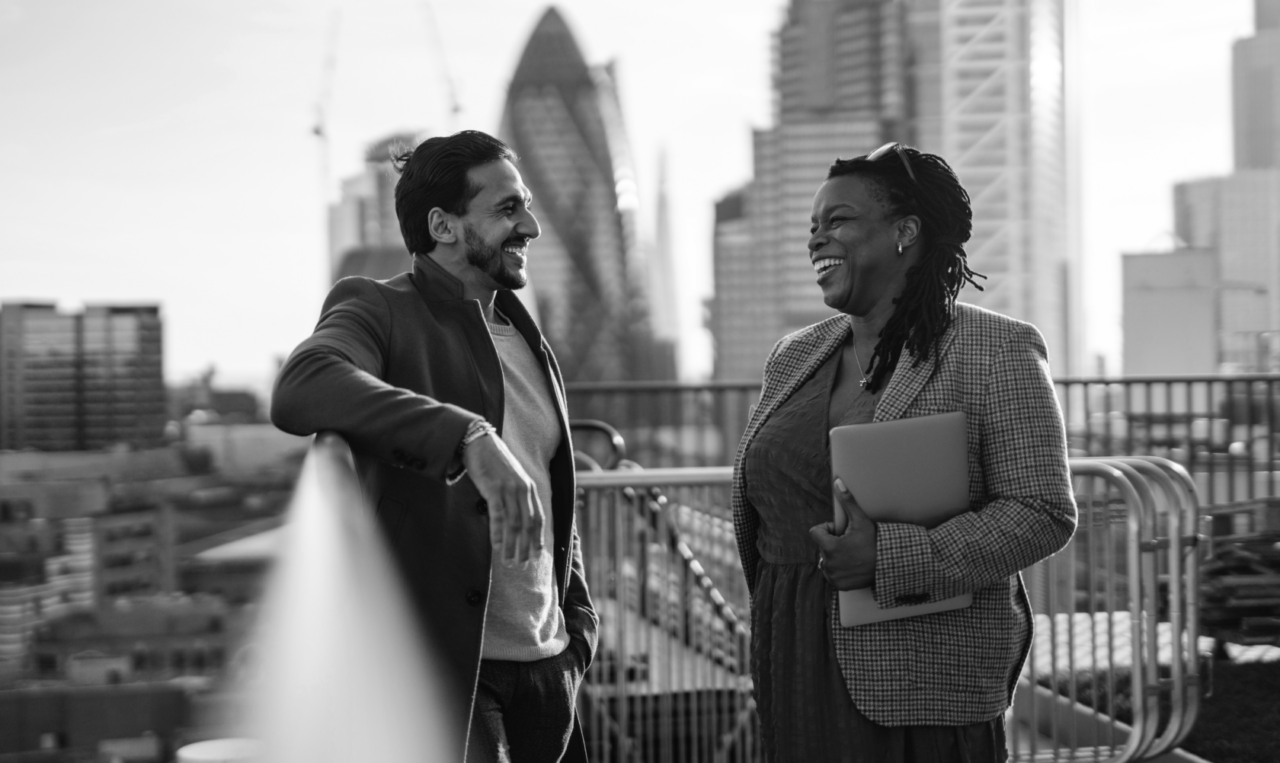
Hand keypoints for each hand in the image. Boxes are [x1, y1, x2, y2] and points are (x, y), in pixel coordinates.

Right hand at [463, 432, 543, 563]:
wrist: (478, 442)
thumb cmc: (492, 461)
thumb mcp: (510, 478)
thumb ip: (515, 494)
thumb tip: (515, 515)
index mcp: (529, 488)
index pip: (538, 518)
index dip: (538, 538)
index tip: (537, 555)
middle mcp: (523, 490)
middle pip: (528, 525)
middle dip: (527, 548)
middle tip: (523, 566)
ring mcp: (509, 489)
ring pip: (515, 524)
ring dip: (513, 546)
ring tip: (510, 563)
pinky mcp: (494, 489)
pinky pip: (498, 516)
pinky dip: (498, 534)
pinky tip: (497, 547)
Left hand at [809, 477, 876, 589]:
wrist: (889, 565)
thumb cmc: (875, 542)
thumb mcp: (861, 521)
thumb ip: (847, 501)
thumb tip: (837, 481)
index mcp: (829, 546)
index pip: (815, 532)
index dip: (827, 530)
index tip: (841, 532)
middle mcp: (828, 563)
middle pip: (821, 546)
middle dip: (832, 543)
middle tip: (851, 544)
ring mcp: (833, 576)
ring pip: (826, 560)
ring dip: (834, 556)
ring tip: (852, 555)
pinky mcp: (838, 585)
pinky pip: (831, 574)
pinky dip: (838, 569)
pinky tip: (852, 565)